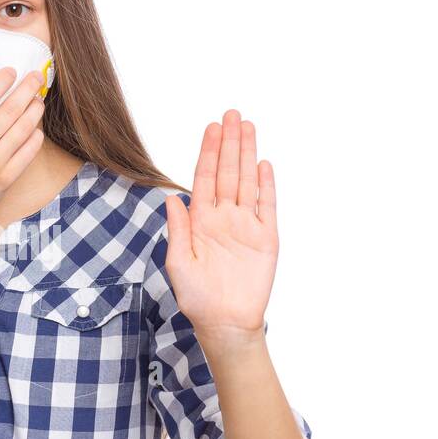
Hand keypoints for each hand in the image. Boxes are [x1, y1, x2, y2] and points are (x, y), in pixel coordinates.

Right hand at [0, 68, 46, 221]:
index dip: (0, 82)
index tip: (11, 70)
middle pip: (9, 111)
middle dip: (27, 90)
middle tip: (36, 77)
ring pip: (23, 130)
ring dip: (35, 111)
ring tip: (38, 98)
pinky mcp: (7, 178)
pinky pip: (28, 152)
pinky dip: (35, 137)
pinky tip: (36, 126)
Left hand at [164, 109, 278, 343]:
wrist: (225, 324)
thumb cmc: (197, 298)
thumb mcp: (178, 263)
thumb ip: (178, 229)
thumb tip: (171, 198)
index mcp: (200, 221)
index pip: (205, 179)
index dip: (208, 153)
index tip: (212, 128)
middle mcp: (224, 218)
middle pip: (228, 173)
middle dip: (229, 143)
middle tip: (232, 114)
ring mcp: (246, 226)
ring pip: (247, 182)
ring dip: (247, 155)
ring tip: (248, 127)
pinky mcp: (266, 239)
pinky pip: (267, 206)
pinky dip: (266, 186)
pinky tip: (263, 164)